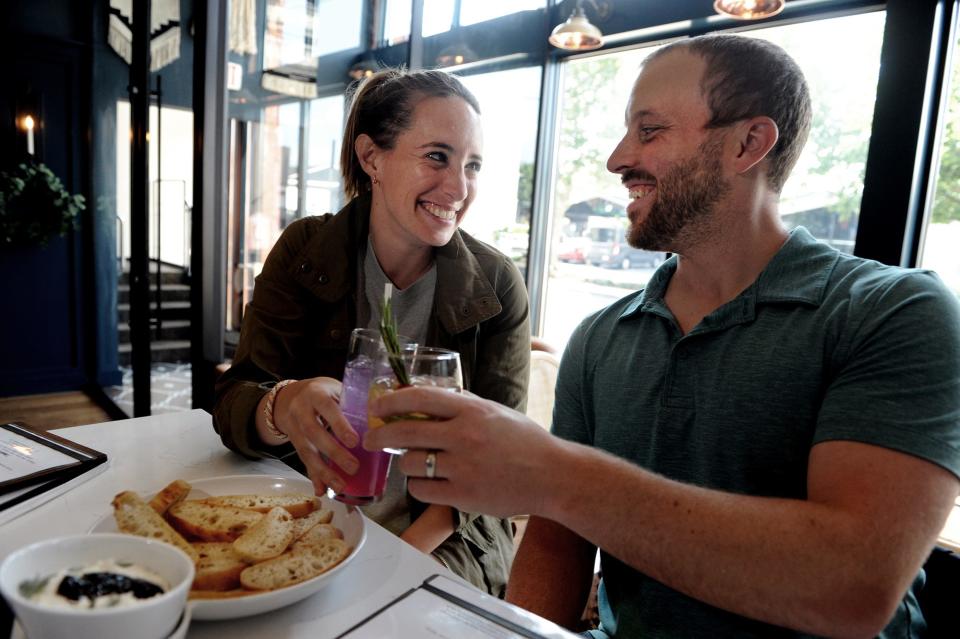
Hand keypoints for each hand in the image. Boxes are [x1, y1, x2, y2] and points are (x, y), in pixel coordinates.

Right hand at [268, 377, 359, 495]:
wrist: (289, 397)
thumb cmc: (322, 393)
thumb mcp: (335, 389)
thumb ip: (353, 401)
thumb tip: (383, 415)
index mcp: (315, 393)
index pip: (327, 407)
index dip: (339, 424)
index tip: (354, 441)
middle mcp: (301, 410)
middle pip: (314, 432)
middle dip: (333, 452)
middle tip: (353, 467)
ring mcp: (294, 427)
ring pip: (306, 451)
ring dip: (323, 471)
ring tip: (340, 486)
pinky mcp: (293, 443)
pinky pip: (303, 461)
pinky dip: (313, 476)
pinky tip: (321, 490)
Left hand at [364, 386, 560, 517]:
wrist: (552, 476)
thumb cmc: (525, 441)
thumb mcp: (495, 411)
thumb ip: (463, 404)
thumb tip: (427, 396)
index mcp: (472, 410)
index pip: (419, 398)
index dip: (391, 400)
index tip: (377, 406)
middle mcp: (464, 437)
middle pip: (403, 432)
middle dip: (378, 434)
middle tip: (369, 439)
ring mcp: (462, 468)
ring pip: (409, 464)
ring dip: (404, 463)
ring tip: (411, 463)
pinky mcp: (463, 496)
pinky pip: (421, 490)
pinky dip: (418, 486)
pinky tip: (427, 482)